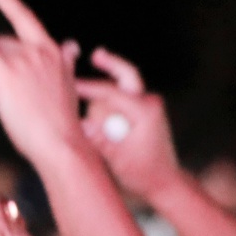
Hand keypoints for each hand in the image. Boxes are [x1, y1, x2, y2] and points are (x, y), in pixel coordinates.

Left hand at [0, 0, 86, 160]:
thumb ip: (65, 64)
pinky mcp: (5, 72)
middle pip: (1, 42)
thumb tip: (73, 46)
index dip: (9, 3)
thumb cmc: (61, 126)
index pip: (27, 22)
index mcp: (55, 53)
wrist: (60, 145)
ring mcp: (23, 59)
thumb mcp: (68, 87)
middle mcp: (40, 50)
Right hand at [76, 49, 181, 200]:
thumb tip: (82, 125)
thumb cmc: (144, 172)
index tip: (70, 86)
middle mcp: (148, 103)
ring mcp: (148, 106)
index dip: (89, 88)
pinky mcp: (144, 112)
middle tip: (95, 54)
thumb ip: (101, 141)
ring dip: (104, 94)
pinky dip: (109, 104)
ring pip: (120, 89)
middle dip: (110, 64)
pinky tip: (98, 117)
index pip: (112, 92)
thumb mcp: (119, 159)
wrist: (164, 181)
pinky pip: (122, 101)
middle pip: (126, 75)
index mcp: (144, 111)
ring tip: (86, 105)